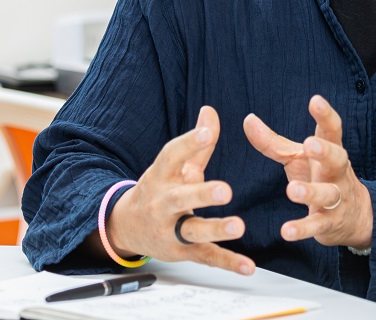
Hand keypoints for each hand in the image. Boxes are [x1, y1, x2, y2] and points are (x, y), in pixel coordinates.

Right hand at [104, 106, 253, 274]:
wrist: (127, 226)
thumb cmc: (159, 189)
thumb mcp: (173, 166)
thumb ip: (196, 142)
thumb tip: (210, 110)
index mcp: (161, 176)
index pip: (172, 156)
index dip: (189, 143)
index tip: (207, 132)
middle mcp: (163, 203)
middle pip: (180, 198)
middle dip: (201, 195)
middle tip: (225, 190)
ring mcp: (171, 230)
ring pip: (192, 231)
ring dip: (215, 229)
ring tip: (239, 226)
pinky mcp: (182, 252)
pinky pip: (206, 257)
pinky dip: (228, 263)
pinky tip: (248, 266)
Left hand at [243, 94, 371, 249]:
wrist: (355, 217)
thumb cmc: (320, 176)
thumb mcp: (298, 157)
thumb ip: (273, 141)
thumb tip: (247, 119)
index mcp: (330, 150)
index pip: (332, 129)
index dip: (325, 114)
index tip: (315, 100)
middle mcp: (337, 172)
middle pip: (337, 158)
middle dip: (325, 151)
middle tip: (310, 145)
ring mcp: (337, 198)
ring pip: (327, 194)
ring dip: (310, 192)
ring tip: (292, 190)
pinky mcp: (330, 223)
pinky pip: (317, 225)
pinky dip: (302, 229)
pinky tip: (286, 231)